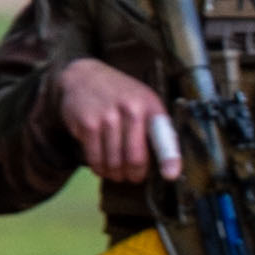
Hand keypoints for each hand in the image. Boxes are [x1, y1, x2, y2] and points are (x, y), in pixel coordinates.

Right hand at [57, 58, 173, 180]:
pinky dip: (99, 168)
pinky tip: (102, 167)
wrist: (83, 76)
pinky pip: (95, 158)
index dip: (168, 158)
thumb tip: (167, 164)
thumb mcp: (145, 101)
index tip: (170, 175)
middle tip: (133, 177)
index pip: (163, 135)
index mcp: (150, 105)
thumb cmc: (121, 95)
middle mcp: (130, 110)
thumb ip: (157, 128)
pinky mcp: (88, 124)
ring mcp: (107, 117)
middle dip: (135, 175)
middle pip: (135, 158)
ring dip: (115, 174)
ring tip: (117, 173)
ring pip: (113, 162)